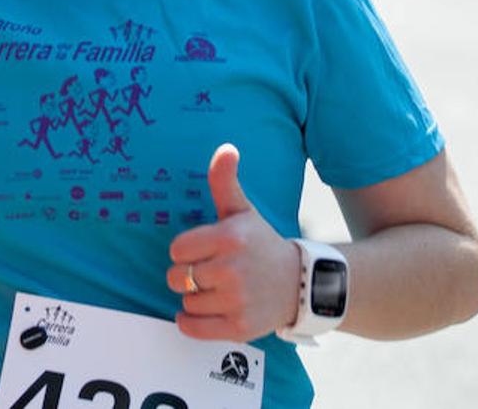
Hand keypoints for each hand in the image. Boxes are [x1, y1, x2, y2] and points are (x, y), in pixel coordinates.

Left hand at [166, 144, 300, 341]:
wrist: (300, 283)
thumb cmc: (261, 243)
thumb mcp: (242, 210)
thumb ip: (224, 181)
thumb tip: (225, 149)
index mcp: (229, 237)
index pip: (177, 249)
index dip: (185, 250)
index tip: (202, 250)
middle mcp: (232, 269)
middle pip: (177, 276)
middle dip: (187, 274)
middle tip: (209, 271)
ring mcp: (236, 300)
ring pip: (185, 302)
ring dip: (194, 298)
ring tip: (217, 290)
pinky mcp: (238, 327)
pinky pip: (193, 328)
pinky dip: (191, 322)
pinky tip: (206, 310)